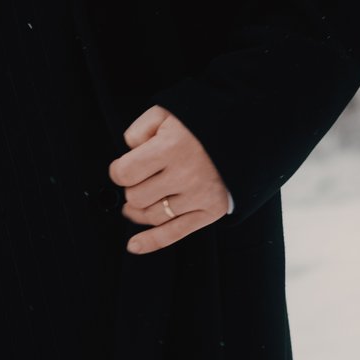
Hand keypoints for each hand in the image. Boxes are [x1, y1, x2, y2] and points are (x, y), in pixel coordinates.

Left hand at [110, 106, 231, 254]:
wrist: (241, 133)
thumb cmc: (198, 124)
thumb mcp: (164, 114)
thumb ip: (138, 132)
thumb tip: (127, 156)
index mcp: (172, 147)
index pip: (124, 173)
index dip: (117, 171)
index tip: (122, 169)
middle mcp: (186, 174)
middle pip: (136, 197)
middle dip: (132, 188)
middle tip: (142, 178)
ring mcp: (199, 195)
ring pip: (151, 216)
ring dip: (140, 209)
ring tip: (142, 197)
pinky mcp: (211, 211)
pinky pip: (174, 233)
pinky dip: (152, 242)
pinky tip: (135, 245)